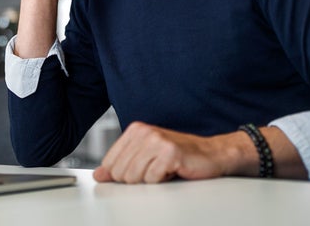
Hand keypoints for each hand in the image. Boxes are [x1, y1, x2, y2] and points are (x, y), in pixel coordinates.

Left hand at [93, 122, 234, 183]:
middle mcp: (143, 131)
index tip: (135, 173)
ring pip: (134, 176)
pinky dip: (162, 181)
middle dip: (136, 179)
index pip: (110, 161)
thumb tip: (99, 175)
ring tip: (162, 170)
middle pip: (120, 171)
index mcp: (135, 130)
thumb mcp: (145, 157)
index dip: (120, 175)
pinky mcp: (169, 152)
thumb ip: (120, 164)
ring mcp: (156, 140)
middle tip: (153, 171)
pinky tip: (172, 171)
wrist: (210, 154)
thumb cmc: (177, 155)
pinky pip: (152, 179)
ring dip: (149, 180)